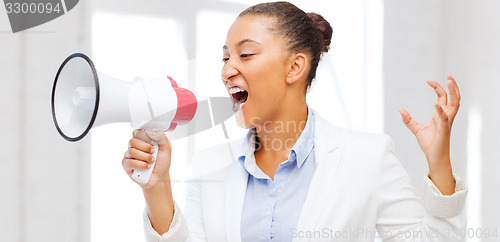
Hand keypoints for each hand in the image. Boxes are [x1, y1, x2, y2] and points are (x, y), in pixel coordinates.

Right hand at [122, 130, 171, 190]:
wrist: (160, 177)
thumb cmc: (162, 163)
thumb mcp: (167, 147)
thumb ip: (160, 136)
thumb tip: (149, 132)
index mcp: (143, 140)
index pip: (137, 132)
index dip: (145, 137)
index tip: (153, 142)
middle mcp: (135, 147)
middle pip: (132, 141)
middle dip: (146, 147)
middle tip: (153, 152)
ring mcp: (129, 156)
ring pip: (131, 151)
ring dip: (145, 157)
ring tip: (151, 161)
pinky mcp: (126, 165)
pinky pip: (129, 162)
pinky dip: (141, 165)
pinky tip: (146, 166)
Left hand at [399, 74, 460, 193]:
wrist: (434, 157)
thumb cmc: (429, 143)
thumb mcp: (416, 129)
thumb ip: (408, 120)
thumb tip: (400, 110)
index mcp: (440, 115)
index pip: (442, 97)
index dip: (437, 87)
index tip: (427, 80)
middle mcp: (446, 116)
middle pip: (454, 97)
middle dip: (452, 86)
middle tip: (449, 75)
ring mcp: (447, 123)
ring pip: (455, 104)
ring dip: (453, 92)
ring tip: (449, 81)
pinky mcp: (444, 130)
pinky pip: (445, 118)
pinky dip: (440, 111)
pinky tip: (435, 104)